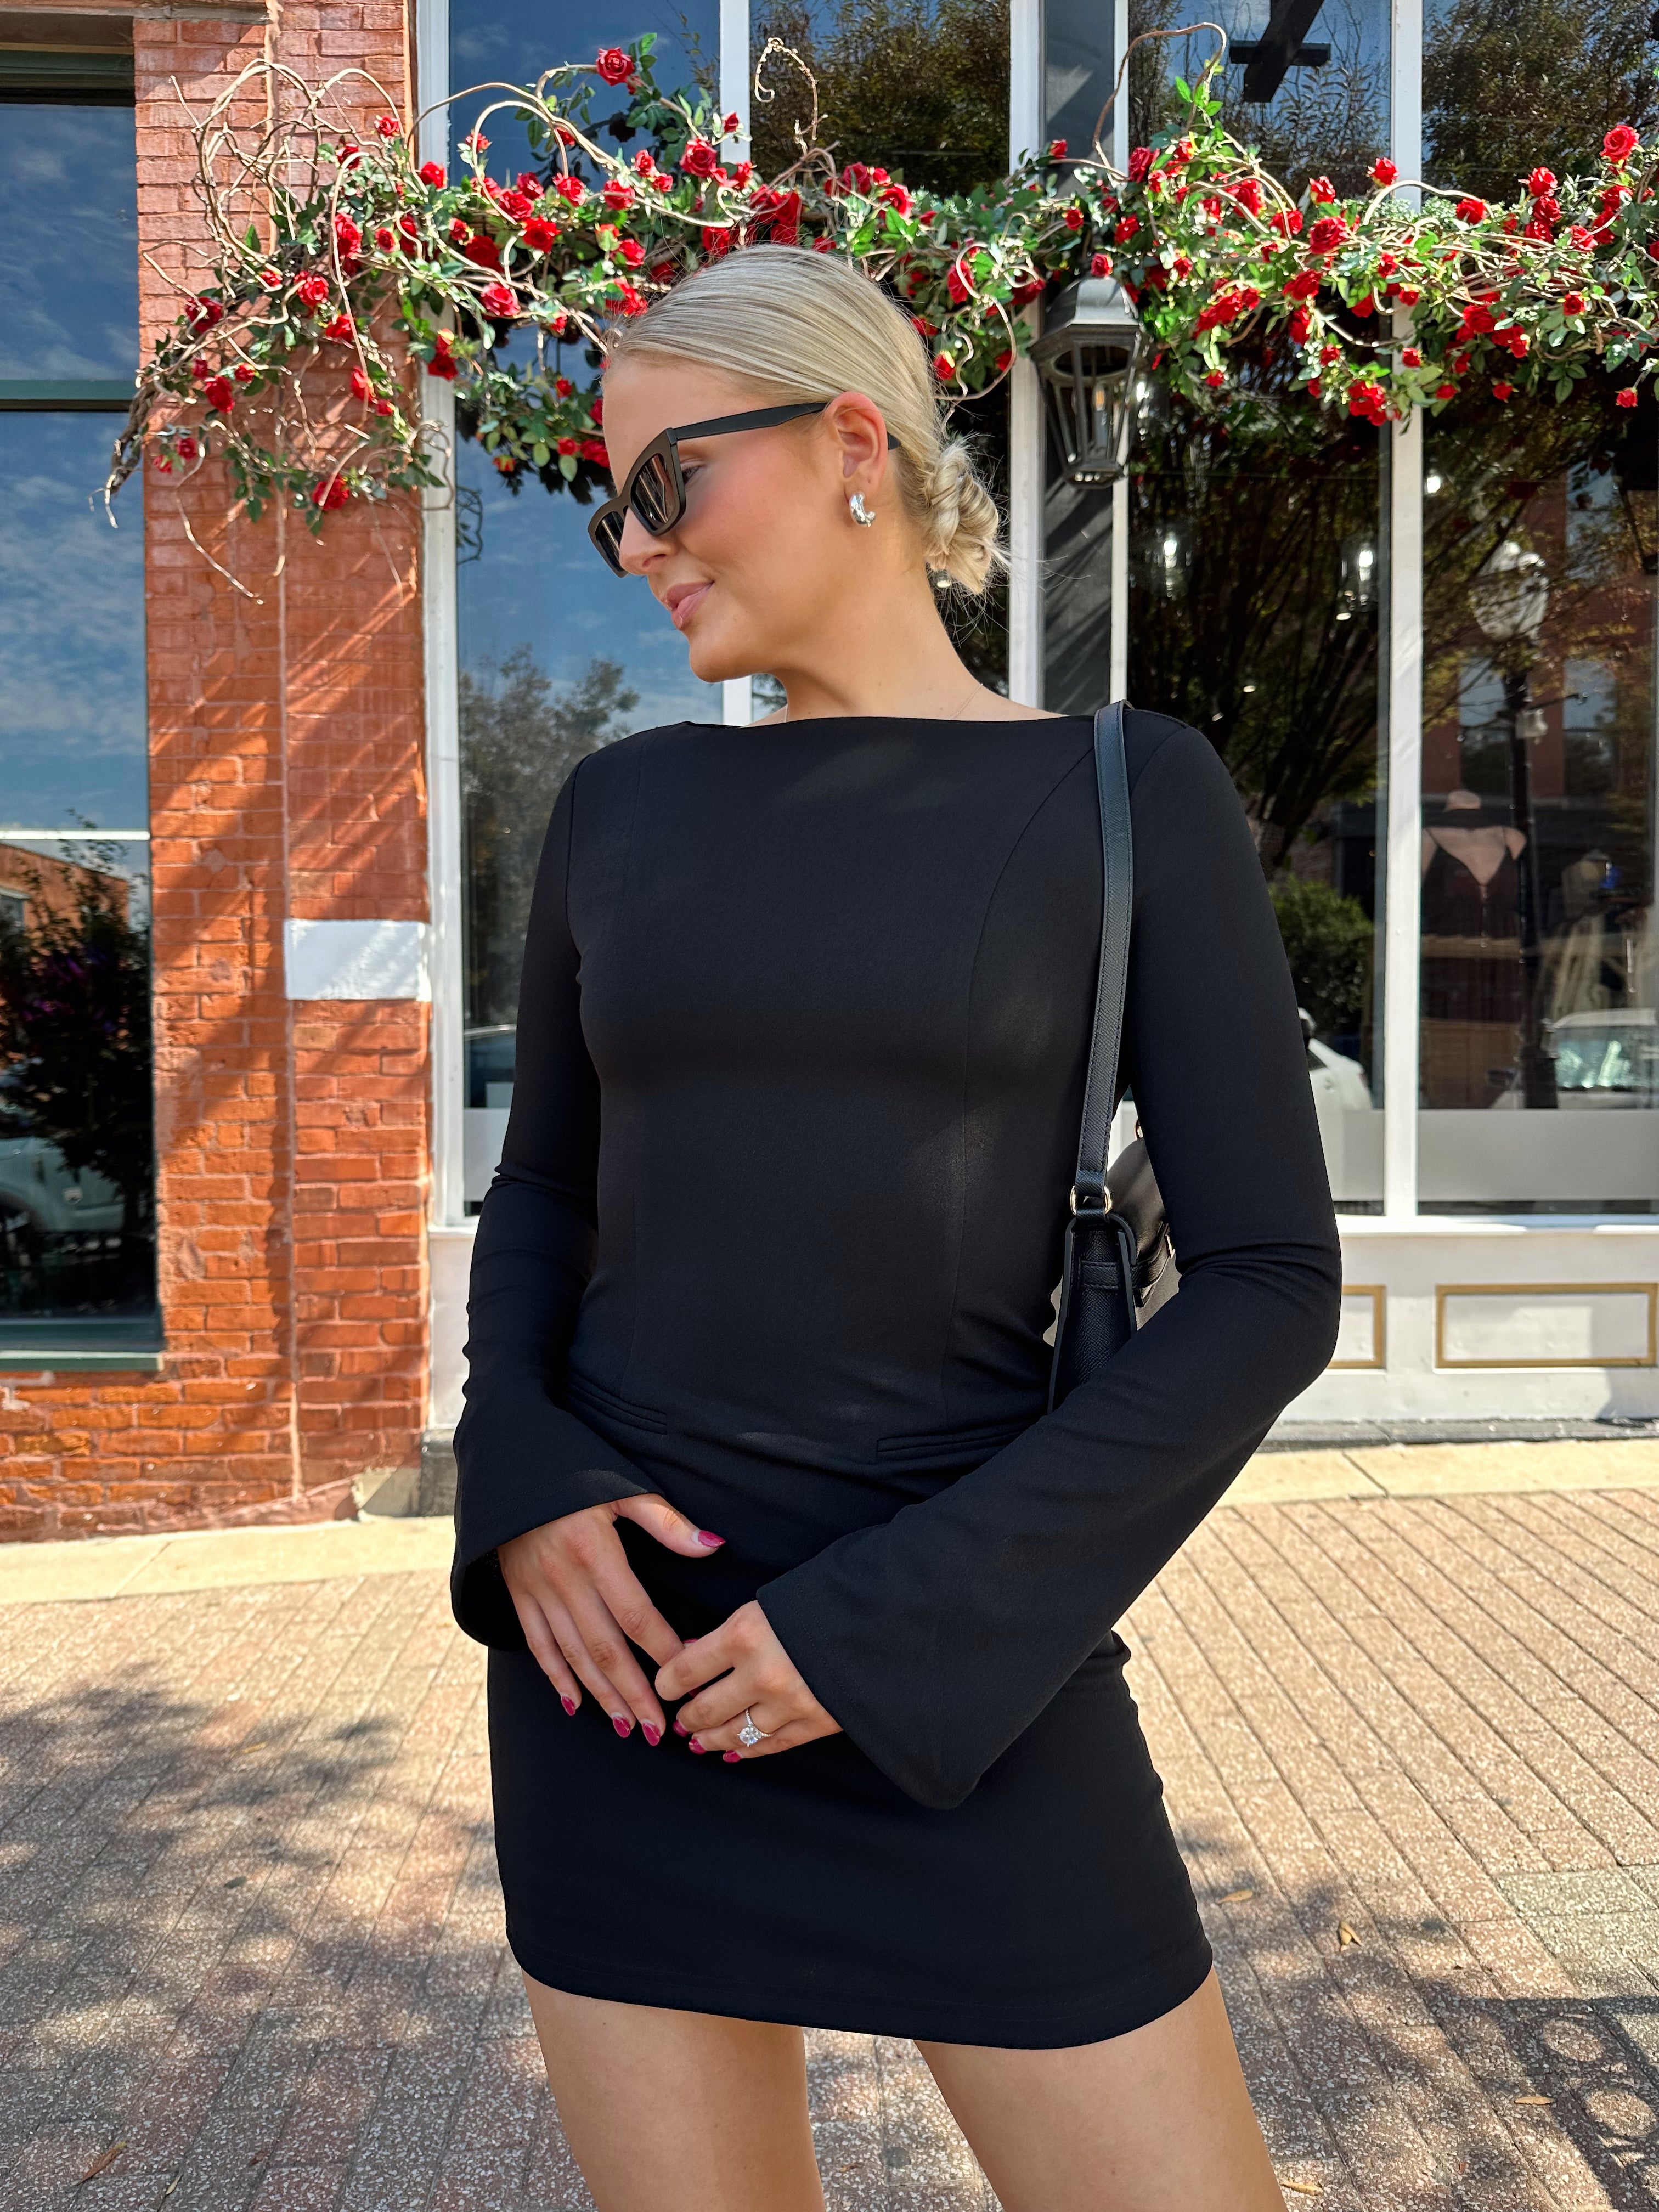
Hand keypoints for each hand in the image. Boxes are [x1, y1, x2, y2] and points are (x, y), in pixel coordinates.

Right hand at [498, 1495, 723, 1742]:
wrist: (511, 1461)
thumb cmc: (575, 1472)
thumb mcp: (622, 1487)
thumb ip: (666, 1522)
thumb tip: (712, 1546)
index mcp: (595, 1552)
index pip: (636, 1614)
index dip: (663, 1649)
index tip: (688, 1677)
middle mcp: (564, 1578)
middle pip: (605, 1647)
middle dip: (634, 1692)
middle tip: (657, 1730)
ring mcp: (537, 1590)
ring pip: (573, 1655)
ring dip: (601, 1695)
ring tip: (627, 1727)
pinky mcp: (518, 1594)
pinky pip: (538, 1645)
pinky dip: (557, 1676)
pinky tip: (575, 1703)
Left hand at [654, 1600, 841, 1761]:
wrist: (891, 1616)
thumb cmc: (827, 1598)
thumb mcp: (770, 1601)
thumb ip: (732, 1629)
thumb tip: (693, 1652)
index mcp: (745, 1633)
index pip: (685, 1669)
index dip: (667, 1683)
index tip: (664, 1686)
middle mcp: (761, 1673)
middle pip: (705, 1709)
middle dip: (688, 1716)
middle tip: (680, 1719)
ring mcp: (789, 1704)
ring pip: (734, 1733)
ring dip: (711, 1739)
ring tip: (698, 1741)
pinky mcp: (815, 1723)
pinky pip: (770, 1745)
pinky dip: (748, 1750)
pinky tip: (733, 1753)